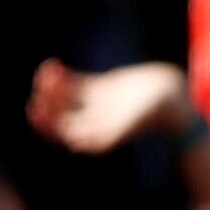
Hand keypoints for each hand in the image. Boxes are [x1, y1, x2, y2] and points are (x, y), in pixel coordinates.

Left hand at [26, 60, 192, 154]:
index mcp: (94, 137)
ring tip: (48, 71)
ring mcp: (94, 104)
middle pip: (58, 114)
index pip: (60, 132)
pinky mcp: (100, 88)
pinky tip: (53, 65)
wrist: (172, 96)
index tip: (37, 106)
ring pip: (62, 97)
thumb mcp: (128, 125)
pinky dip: (61, 75)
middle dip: (47, 100)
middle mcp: (91, 122)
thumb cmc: (153, 114)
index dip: (45, 121)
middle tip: (43, 84)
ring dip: (51, 85)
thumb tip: (77, 144)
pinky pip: (73, 82)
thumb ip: (106, 134)